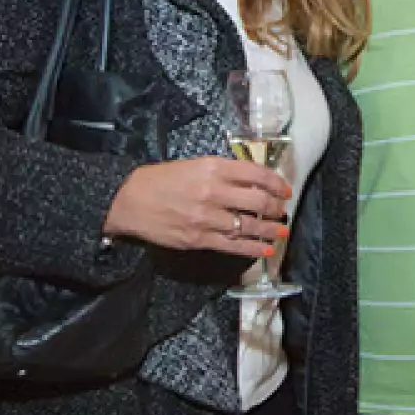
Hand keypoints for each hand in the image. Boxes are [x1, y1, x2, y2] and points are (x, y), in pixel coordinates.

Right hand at [103, 157, 290, 258]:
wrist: (129, 202)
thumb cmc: (160, 180)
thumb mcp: (193, 165)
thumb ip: (222, 172)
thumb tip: (252, 181)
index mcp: (213, 168)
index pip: (256, 174)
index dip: (276, 183)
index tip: (285, 189)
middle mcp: (213, 192)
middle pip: (258, 201)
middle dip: (276, 208)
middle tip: (282, 210)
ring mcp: (207, 218)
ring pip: (250, 226)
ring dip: (271, 230)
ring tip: (282, 231)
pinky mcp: (199, 239)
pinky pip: (234, 246)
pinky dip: (254, 249)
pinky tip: (267, 250)